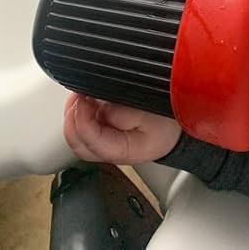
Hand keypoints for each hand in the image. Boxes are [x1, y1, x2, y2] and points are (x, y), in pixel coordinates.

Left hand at [64, 93, 181, 164]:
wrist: (176, 130)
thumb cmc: (167, 122)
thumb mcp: (151, 110)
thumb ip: (124, 110)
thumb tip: (100, 107)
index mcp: (124, 151)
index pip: (91, 141)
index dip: (82, 118)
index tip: (83, 98)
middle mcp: (110, 153)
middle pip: (78, 144)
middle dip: (72, 118)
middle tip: (78, 96)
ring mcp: (105, 146)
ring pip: (77, 139)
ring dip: (74, 116)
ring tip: (80, 96)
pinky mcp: (103, 137)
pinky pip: (83, 131)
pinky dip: (79, 115)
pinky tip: (85, 101)